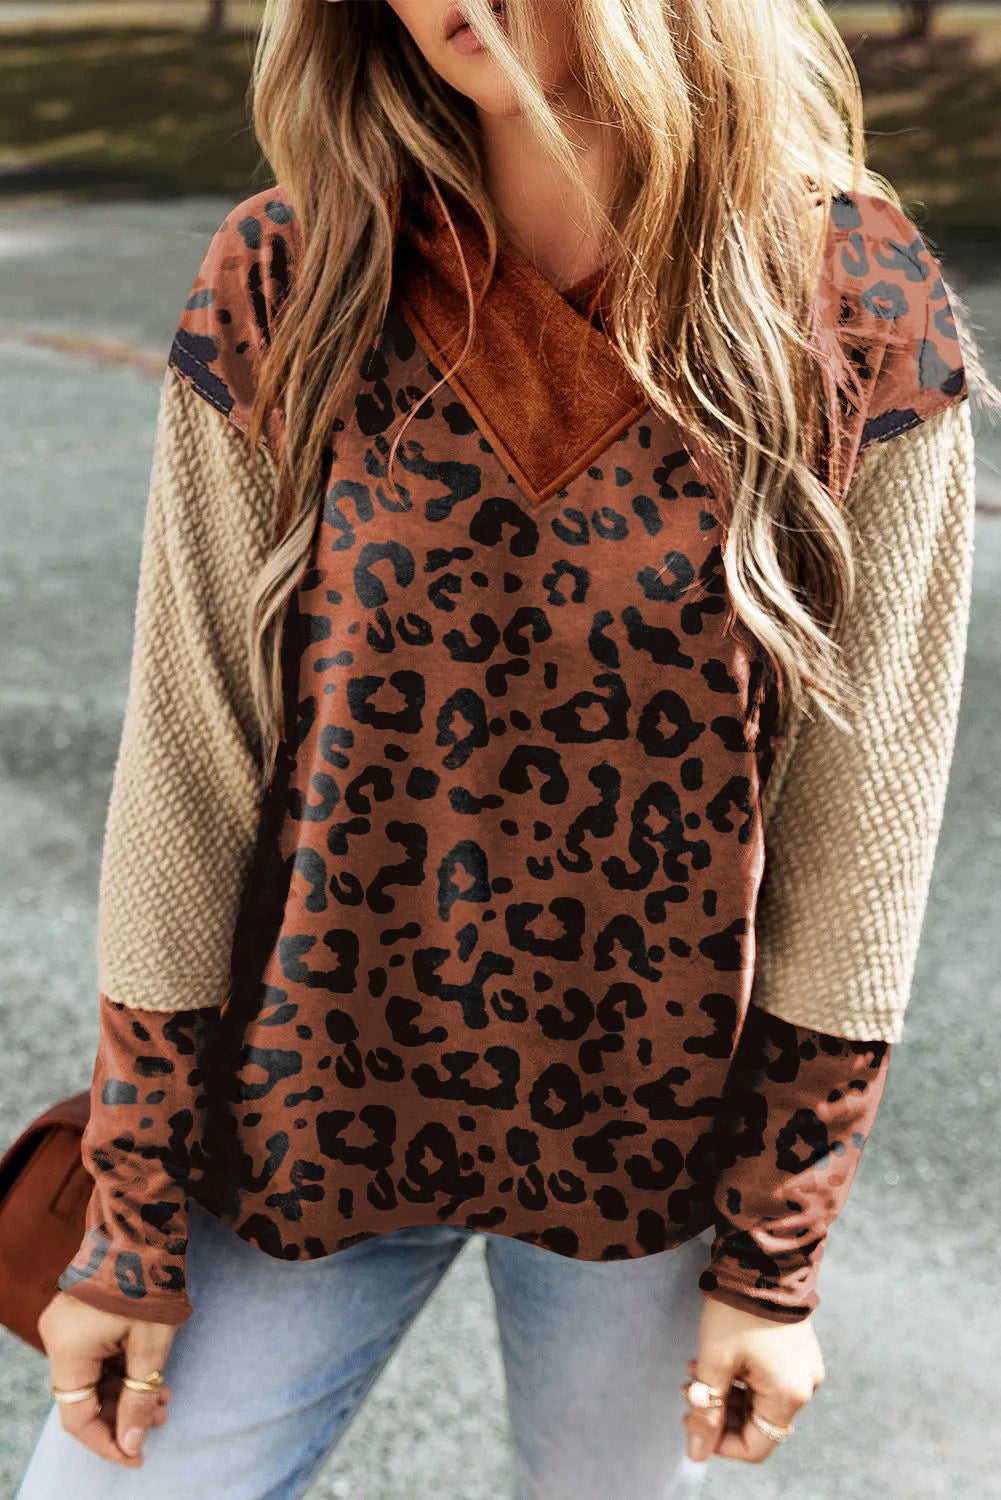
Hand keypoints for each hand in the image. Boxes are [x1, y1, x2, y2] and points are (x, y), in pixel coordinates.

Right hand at [37, 1292, 176, 1466]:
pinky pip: (94, 1354)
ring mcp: (66, 1324)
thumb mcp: (152, 1346)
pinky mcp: (79, 1314)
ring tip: (165, 1397)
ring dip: (125, 1391)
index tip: (137, 1458)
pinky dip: (119, 1368)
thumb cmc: (151, 1282)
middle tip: (162, 1418)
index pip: (77, 1417)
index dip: (107, 1443)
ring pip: (91, 1376)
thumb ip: (139, 1399)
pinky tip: (151, 1374)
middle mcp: (58, 1338)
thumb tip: (132, 1446)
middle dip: (123, 1414)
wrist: (146, 1225)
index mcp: (67, 1349)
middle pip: (83, 1396)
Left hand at [681, 1296, 824, 1465]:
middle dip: (718, 1411)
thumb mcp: (714, 1362)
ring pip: (759, 1400)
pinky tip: (715, 1359)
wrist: (761, 1258)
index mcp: (789, 1396)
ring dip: (726, 1392)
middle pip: (757, 1423)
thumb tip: (696, 1456)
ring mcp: (804, 1368)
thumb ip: (707, 1412)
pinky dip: (741, 1377)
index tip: (692, 1420)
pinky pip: (768, 1379)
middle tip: (688, 1390)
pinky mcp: (798, 1351)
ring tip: (694, 1370)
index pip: (755, 1447)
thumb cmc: (736, 1312)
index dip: (719, 1442)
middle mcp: (804, 1387)